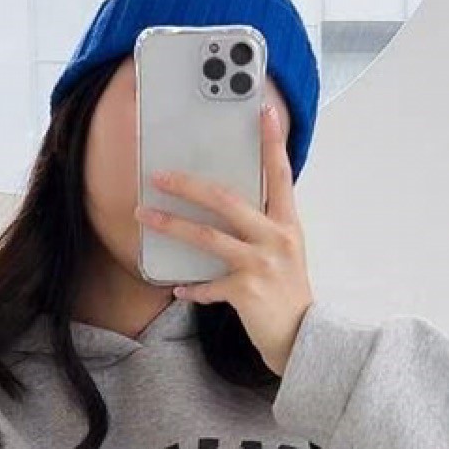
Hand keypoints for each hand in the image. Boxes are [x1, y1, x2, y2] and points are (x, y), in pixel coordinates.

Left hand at [134, 101, 312, 377]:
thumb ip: (263, 227)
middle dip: (189, 186)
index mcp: (287, 224)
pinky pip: (208, 286)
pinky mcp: (247, 292)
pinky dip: (192, 288)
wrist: (303, 337)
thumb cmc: (288, 291)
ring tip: (145, 216)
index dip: (273, 142)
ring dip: (172, 226)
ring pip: (208, 238)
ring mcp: (260, 265)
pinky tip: (177, 288)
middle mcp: (275, 238)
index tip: (264, 111)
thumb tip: (226, 207)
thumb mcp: (285, 251)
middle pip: (226, 200)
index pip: (280, 174)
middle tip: (160, 175)